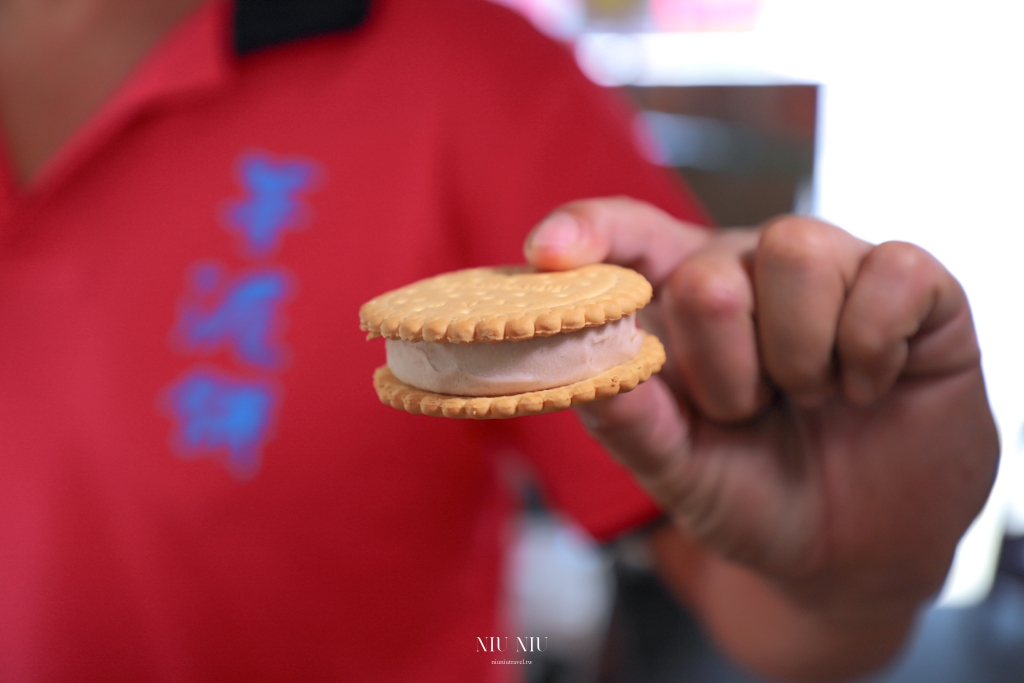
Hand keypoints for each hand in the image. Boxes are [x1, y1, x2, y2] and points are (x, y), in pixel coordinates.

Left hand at [524, 198, 998, 679]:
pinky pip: (892, 273)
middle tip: (750, 412)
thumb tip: (586, 371)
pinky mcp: (910, 285)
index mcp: (678, 300)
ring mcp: (831, 270)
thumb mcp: (680, 472)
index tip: (550, 253)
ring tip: (812, 397)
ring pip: (797, 249)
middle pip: (710, 268)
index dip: (588, 231)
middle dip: (723, 367)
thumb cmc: (751, 493)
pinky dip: (873, 347)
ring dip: (799, 356)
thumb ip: (631, 423)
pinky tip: (869, 385)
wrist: (853, 551)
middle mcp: (749, 267)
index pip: (625, 234)